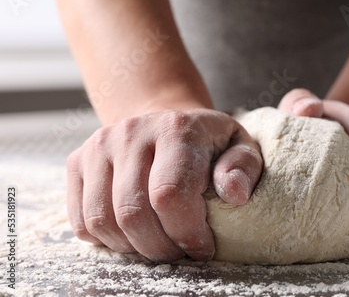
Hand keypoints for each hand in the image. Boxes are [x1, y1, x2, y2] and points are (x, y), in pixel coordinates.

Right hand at [66, 109, 262, 261]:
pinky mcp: (77, 162)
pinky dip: (107, 241)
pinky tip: (134, 234)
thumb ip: (243, 167)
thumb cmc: (206, 143)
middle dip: (161, 248)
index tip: (202, 247)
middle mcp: (131, 133)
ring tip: (158, 243)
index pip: (170, 194)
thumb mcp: (239, 146)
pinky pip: (82, 221)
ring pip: (103, 221)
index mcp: (176, 129)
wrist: (163, 123)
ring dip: (133, 247)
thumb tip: (233, 193)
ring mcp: (99, 146)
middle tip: (180, 251)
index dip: (186, 233)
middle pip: (133, 213)